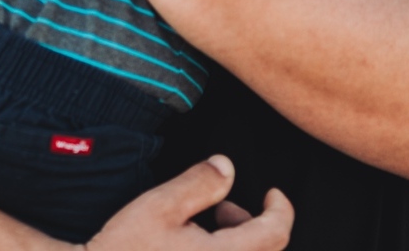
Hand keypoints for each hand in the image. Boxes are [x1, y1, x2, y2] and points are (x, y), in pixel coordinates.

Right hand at [86, 156, 292, 250]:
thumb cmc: (128, 247)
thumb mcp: (161, 205)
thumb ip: (199, 184)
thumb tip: (227, 167)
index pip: (274, 234)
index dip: (280, 209)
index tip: (273, 194)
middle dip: (253, 224)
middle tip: (223, 209)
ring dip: (240, 243)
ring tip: (206, 229)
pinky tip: (196, 249)